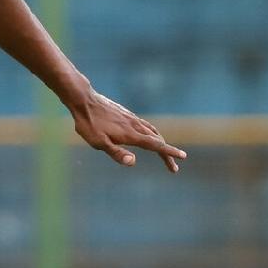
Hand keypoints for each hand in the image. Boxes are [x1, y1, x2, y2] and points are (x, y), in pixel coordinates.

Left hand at [69, 89, 185, 172]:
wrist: (84, 100)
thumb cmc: (89, 124)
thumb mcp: (99, 143)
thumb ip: (116, 153)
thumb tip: (133, 162)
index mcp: (132, 134)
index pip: (155, 145)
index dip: (169, 152)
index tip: (182, 157)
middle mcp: (136, 125)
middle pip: (157, 140)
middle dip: (167, 154)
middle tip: (173, 167)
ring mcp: (132, 118)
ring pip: (152, 132)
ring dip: (161, 143)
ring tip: (164, 153)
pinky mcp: (127, 114)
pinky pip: (145, 125)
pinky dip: (152, 134)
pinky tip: (148, 136)